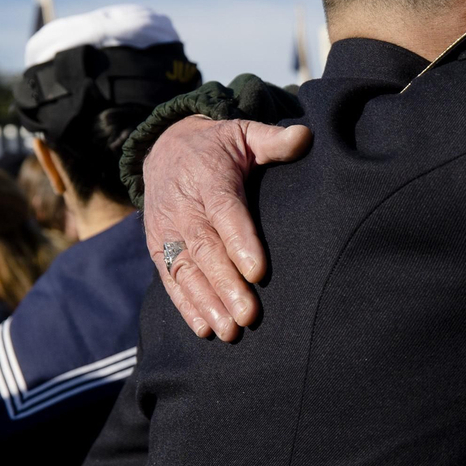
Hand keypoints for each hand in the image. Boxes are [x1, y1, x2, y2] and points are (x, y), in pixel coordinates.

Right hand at [144, 116, 311, 340]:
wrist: (164, 149)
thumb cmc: (217, 147)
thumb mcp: (244, 133)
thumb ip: (274, 140)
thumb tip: (306, 136)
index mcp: (208, 179)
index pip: (225, 212)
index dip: (240, 242)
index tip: (258, 271)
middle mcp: (184, 208)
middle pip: (205, 249)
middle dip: (226, 285)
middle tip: (249, 316)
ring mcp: (167, 231)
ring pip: (186, 270)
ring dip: (207, 303)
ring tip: (230, 331)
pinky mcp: (159, 248)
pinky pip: (171, 279)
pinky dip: (186, 305)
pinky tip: (205, 328)